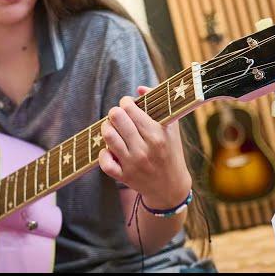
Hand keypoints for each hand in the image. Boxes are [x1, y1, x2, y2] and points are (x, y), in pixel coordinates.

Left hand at [98, 85, 192, 208]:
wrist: (171, 187)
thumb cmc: (171, 151)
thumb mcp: (171, 127)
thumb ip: (158, 104)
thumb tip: (139, 88)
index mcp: (157, 134)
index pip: (131, 109)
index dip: (126, 102)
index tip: (128, 104)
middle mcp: (144, 149)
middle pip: (117, 119)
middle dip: (115, 113)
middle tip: (118, 115)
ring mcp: (133, 164)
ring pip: (108, 137)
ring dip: (106, 128)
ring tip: (112, 128)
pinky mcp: (124, 177)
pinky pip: (104, 162)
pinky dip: (103, 153)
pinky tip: (110, 149)